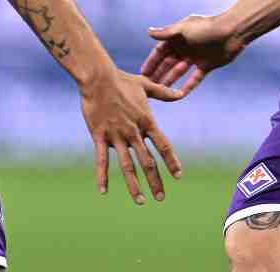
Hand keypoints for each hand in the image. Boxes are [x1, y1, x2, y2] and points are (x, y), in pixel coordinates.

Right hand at [81, 69, 182, 204]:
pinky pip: (101, 160)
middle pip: (147, 162)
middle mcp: (134, 132)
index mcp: (146, 121)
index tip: (178, 176)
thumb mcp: (146, 84)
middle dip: (155, 181)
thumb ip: (164, 93)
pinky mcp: (100, 136)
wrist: (98, 78)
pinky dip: (102, 176)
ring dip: (135, 185)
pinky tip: (103, 192)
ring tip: (141, 201)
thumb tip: (181, 93)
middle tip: (161, 198)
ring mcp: (116, 136)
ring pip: (127, 166)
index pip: (163, 146)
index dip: (171, 162)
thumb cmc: (122, 80)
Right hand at [141, 13, 244, 96]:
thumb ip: (167, 33)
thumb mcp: (184, 29)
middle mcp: (185, 47)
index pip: (160, 51)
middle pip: (168, 63)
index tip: (142, 73)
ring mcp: (195, 57)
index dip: (152, 62)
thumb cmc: (207, 27)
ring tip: (161, 92)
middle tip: (148, 87)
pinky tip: (180, 95)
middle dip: (158, 74)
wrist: (232, 32)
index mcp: (178, 37)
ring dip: (170, 80)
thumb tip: (148, 32)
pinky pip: (195, 78)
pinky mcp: (206, 65)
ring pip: (179, 71)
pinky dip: (188, 85)